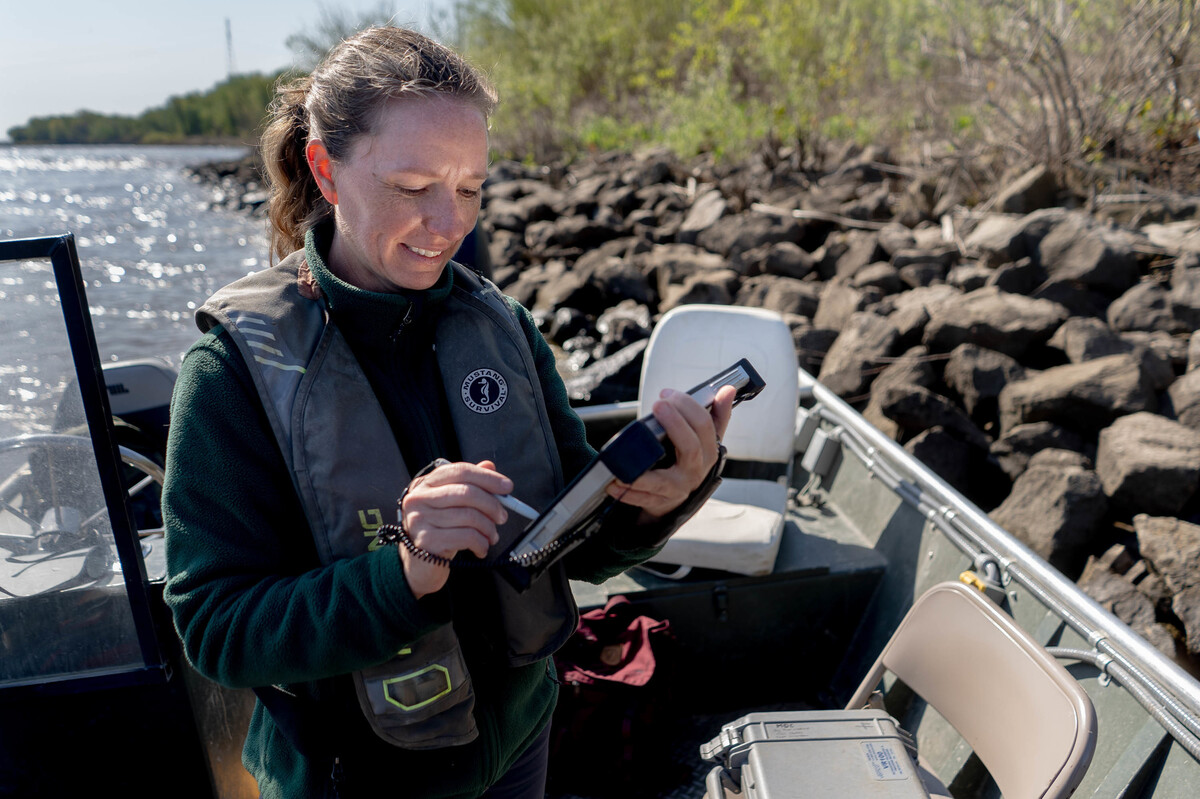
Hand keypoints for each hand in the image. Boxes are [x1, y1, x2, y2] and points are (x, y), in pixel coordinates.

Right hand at [397, 459, 511, 597]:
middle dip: (492, 505)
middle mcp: (419, 498)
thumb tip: (489, 466)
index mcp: (426, 484)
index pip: (460, 471)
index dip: (487, 478)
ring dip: (489, 528)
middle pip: (467, 493)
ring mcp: (419, 519)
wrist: (419, 565)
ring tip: (492, 536)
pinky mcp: (426, 541)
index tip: (507, 487)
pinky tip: (481, 548)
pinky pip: (466, 536)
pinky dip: (481, 543)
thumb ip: (468, 484)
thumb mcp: (452, 505)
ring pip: (469, 516)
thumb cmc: (439, 531)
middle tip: (502, 517)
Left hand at [605, 384, 735, 521]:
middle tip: (657, 406)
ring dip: (642, 471)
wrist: (677, 496)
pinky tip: (614, 482)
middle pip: (691, 447)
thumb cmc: (688, 460)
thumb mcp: (705, 438)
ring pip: (662, 480)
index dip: (687, 406)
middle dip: (675, 423)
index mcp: (709, 451)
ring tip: (624, 458)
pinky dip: (628, 492)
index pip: (705, 425)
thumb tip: (728, 389)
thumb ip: (716, 414)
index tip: (667, 394)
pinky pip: (643, 498)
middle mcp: (696, 471)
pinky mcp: (659, 502)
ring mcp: (677, 488)